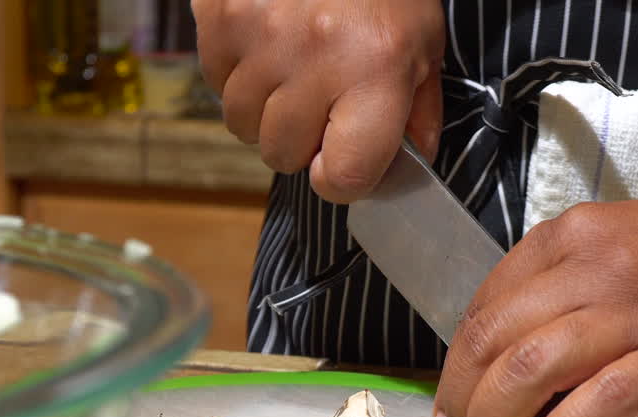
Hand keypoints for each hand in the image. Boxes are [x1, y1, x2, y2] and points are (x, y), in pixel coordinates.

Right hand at [191, 0, 444, 202]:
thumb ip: (417, 110)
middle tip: (321, 100)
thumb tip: (406, 164)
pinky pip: (215, 81)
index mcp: (375, 70)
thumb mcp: (421, 41)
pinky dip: (238, 73)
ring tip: (292, 65)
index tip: (343, 160)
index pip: (344, 177)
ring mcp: (259, 38)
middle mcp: (316, 58)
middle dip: (301, 140)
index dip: (342, 178)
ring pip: (242, 124)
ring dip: (265, 109)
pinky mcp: (218, 18)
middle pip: (283, 155)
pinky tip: (266, 41)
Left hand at [431, 184, 637, 416]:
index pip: (485, 306)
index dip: (454, 369)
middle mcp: (596, 266)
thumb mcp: (618, 246)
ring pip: (530, 372)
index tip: (451, 410)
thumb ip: (558, 289)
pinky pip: (594, 407)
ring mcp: (637, 314)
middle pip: (494, 341)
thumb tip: (499, 364)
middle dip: (463, 404)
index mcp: (572, 234)